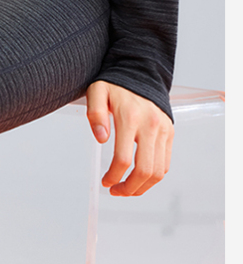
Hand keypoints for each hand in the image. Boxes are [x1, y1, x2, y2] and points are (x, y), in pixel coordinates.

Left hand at [86, 80, 172, 195]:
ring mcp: (162, 130)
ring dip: (142, 187)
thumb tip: (101, 138)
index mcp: (129, 117)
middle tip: (116, 191)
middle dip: (129, 188)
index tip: (106, 181)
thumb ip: (95, 114)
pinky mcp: (169, 133)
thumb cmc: (116, 84)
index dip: (113, 176)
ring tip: (128, 189)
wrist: (141, 72)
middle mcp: (149, 125)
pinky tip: (140, 177)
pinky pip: (165, 163)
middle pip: (144, 170)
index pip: (123, 159)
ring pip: (158, 171)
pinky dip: (154, 176)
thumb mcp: (97, 91)